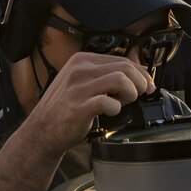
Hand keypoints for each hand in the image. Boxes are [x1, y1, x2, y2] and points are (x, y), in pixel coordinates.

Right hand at [24, 52, 153, 156]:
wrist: (42, 130)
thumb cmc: (65, 108)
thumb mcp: (81, 81)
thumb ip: (103, 75)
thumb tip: (137, 75)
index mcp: (81, 60)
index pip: (122, 59)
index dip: (141, 73)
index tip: (147, 84)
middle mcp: (79, 70)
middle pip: (125, 67)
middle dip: (139, 82)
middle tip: (139, 95)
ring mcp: (78, 88)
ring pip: (121, 80)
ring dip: (130, 93)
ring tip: (123, 103)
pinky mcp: (79, 107)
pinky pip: (108, 102)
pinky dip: (116, 108)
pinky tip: (111, 111)